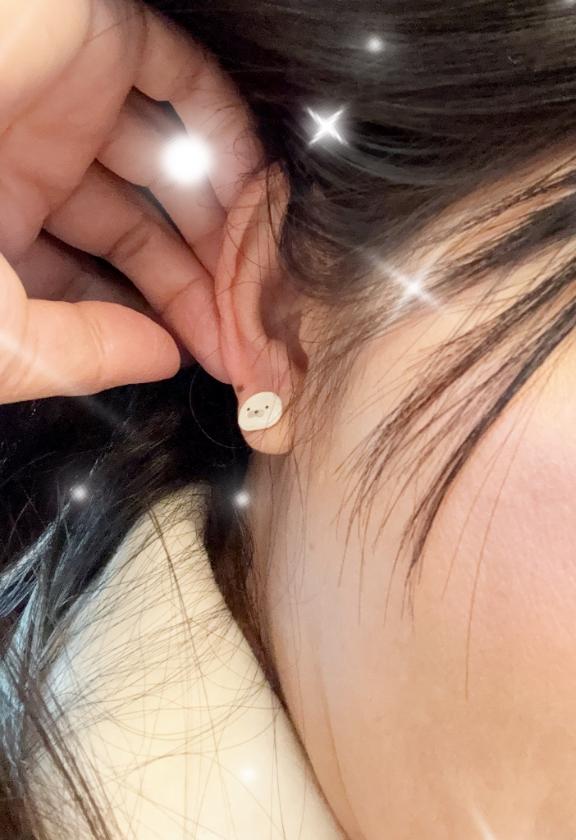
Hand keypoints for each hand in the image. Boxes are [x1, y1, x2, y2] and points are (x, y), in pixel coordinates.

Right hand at [0, 0, 260, 402]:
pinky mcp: (90, 35)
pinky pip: (178, 79)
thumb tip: (161, 359)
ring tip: (261, 269)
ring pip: (166, 163)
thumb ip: (72, 351)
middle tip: (250, 327)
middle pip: (140, 234)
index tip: (210, 357)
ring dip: (219, 216)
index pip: (91, 286)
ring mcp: (60, 102)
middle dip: (199, 284)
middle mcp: (28, 169)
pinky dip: (223, 128)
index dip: (152, 324)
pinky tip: (251, 189)